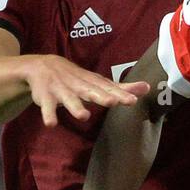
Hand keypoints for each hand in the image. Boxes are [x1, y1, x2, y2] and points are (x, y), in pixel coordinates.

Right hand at [22, 54, 148, 127]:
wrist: (42, 66)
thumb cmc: (78, 79)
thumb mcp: (99, 82)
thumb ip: (122, 88)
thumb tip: (147, 87)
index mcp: (93, 83)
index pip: (109, 89)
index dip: (121, 94)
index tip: (133, 100)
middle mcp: (79, 85)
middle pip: (92, 92)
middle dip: (102, 97)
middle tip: (113, 102)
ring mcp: (62, 90)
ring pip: (69, 99)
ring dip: (76, 107)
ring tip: (84, 116)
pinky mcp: (46, 97)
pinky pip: (47, 107)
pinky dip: (48, 114)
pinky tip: (52, 124)